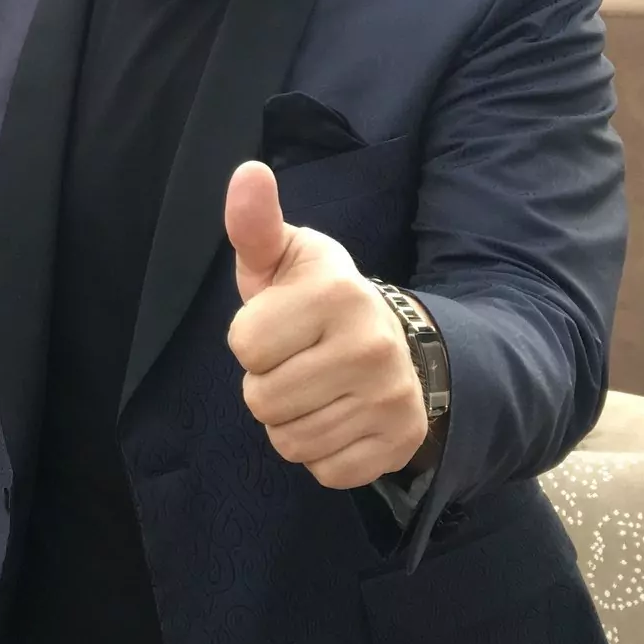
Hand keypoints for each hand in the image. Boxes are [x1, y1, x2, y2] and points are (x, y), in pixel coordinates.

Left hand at [223, 160, 427, 488]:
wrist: (396, 343)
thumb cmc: (318, 298)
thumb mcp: (287, 257)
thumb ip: (255, 223)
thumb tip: (248, 172)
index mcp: (336, 293)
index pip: (244, 345)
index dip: (251, 339)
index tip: (280, 325)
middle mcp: (370, 346)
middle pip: (261, 400)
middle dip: (266, 385)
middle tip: (296, 362)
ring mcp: (390, 399)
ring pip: (290, 441)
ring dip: (290, 421)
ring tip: (315, 388)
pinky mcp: (399, 444)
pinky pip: (324, 471)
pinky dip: (321, 452)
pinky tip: (338, 416)